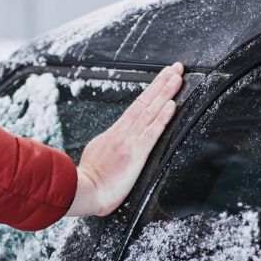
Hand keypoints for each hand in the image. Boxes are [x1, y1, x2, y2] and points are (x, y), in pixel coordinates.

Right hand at [68, 61, 183, 217]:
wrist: (83, 192)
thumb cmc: (88, 183)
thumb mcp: (97, 156)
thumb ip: (109, 147)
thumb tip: (115, 143)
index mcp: (114, 134)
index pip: (137, 107)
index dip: (151, 92)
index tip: (162, 79)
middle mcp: (123, 133)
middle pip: (145, 102)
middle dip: (161, 83)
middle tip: (176, 68)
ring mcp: (129, 141)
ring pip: (150, 111)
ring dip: (165, 93)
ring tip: (177, 78)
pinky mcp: (135, 153)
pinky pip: (152, 131)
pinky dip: (162, 117)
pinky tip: (172, 104)